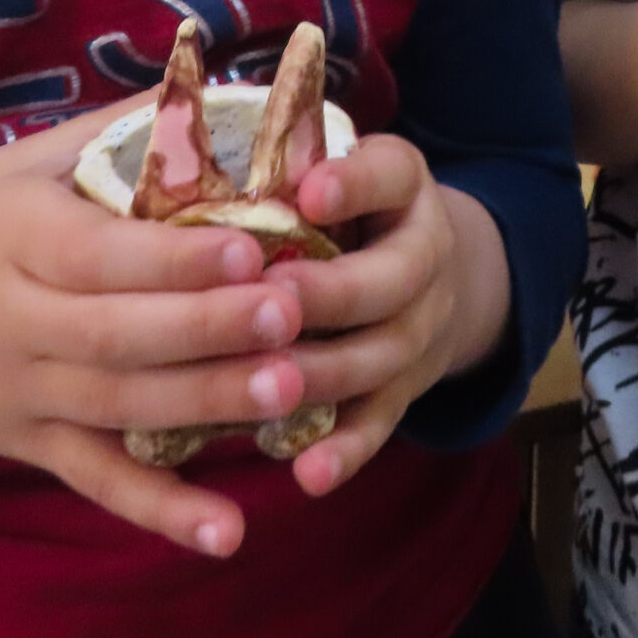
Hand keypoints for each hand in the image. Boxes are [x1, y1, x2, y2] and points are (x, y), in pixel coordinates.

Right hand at [0, 99, 310, 559]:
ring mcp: (16, 392)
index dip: (172, 259)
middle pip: (114, 334)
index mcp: (9, 235)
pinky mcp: (28, 446)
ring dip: (206, 406)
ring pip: (118, 408)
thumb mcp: (26, 163)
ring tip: (292, 390)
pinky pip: (97, 482)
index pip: (96, 254)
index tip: (251, 250)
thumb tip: (229, 85)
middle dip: (207, 330)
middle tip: (294, 316)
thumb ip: (123, 131)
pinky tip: (229, 531)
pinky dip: (161, 511)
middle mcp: (7, 319)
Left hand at [263, 135, 500, 498]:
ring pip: (379, 358)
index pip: (389, 176)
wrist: (430, 272)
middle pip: (388, 281)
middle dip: (330, 294)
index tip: (310, 192)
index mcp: (404, 186)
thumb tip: (207, 162)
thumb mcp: (339, 166)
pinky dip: (346, 451)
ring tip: (266, 384)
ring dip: (324, 375)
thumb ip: (292, 163)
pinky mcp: (407, 389)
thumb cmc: (352, 209)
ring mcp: (421, 329)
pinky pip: (380, 423)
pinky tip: (308, 475)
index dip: (354, 185)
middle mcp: (426, 257)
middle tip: (271, 297)